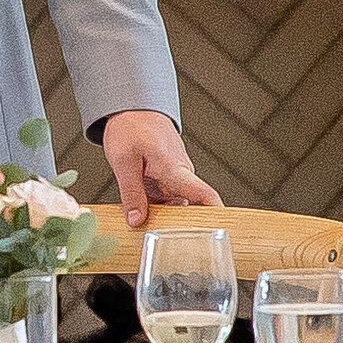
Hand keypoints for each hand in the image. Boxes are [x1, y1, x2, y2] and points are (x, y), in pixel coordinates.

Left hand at [102, 110, 221, 227]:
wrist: (130, 106)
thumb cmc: (130, 126)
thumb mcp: (123, 160)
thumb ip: (131, 192)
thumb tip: (136, 220)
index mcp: (173, 167)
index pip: (203, 194)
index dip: (215, 215)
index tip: (220, 234)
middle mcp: (180, 172)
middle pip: (188, 208)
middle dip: (175, 225)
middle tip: (156, 236)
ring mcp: (176, 175)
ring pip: (174, 205)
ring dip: (161, 214)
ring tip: (142, 219)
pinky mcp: (169, 177)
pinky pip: (166, 198)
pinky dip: (155, 205)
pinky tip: (141, 208)